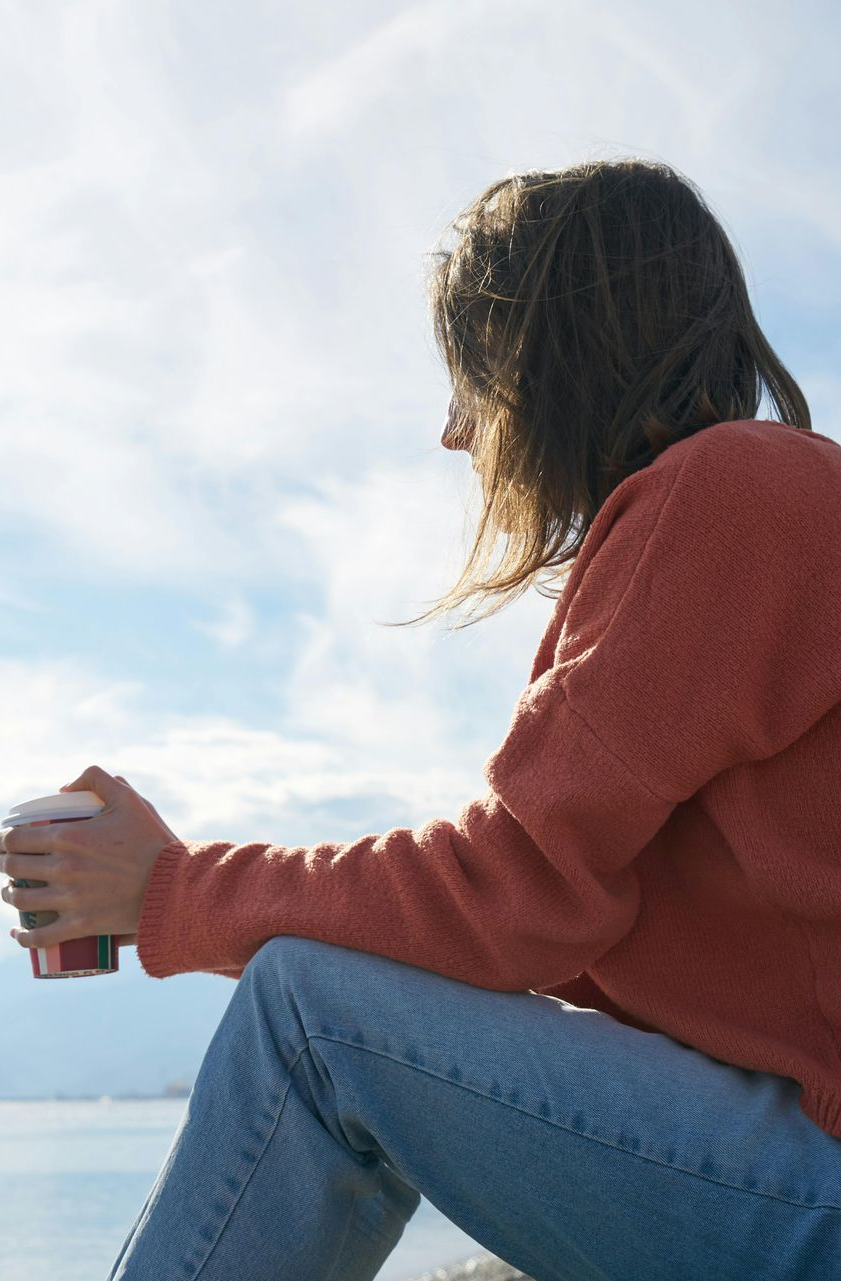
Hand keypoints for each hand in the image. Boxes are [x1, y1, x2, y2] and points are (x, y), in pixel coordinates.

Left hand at [0, 766, 180, 949]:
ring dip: (10, 896)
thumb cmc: (153, 841)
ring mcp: (70, 900)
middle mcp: (63, 869)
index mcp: (69, 837)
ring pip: (21, 901)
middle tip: (11, 865)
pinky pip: (41, 937)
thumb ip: (97, 780)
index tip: (9, 842)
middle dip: (6, 865)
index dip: (6, 840)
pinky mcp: (81, 925)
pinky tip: (19, 934)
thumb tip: (64, 788)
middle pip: (13, 868)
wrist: (175, 885)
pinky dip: (23, 938)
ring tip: (13, 893)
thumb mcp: (129, 800)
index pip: (17, 839)